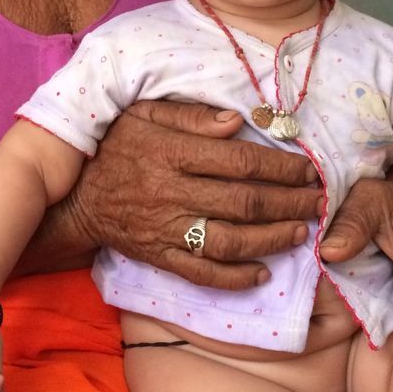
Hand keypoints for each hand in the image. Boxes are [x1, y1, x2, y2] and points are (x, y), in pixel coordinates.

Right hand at [58, 100, 322, 290]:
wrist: (74, 198)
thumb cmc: (115, 147)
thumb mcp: (142, 114)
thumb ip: (189, 115)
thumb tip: (236, 121)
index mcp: (170, 153)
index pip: (238, 162)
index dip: (280, 166)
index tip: (308, 168)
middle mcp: (170, 193)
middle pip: (243, 203)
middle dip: (289, 202)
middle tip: (318, 201)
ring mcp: (165, 230)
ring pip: (230, 241)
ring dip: (272, 239)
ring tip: (301, 232)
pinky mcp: (158, 257)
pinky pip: (201, 274)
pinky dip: (235, 278)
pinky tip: (263, 273)